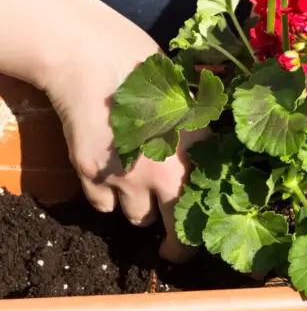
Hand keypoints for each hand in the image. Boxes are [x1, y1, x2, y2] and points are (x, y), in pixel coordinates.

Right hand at [42, 0, 200, 261]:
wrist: (96, 62)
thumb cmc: (150, 73)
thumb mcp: (190, 106)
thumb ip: (198, 141)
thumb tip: (213, 164)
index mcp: (193, 158)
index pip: (205, 214)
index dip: (201, 235)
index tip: (199, 241)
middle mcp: (162, 176)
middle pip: (172, 231)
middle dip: (173, 245)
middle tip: (169, 248)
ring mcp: (124, 179)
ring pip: (135, 218)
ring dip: (139, 208)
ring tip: (138, 186)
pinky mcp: (91, 176)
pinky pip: (102, 206)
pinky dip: (107, 197)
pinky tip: (109, 174)